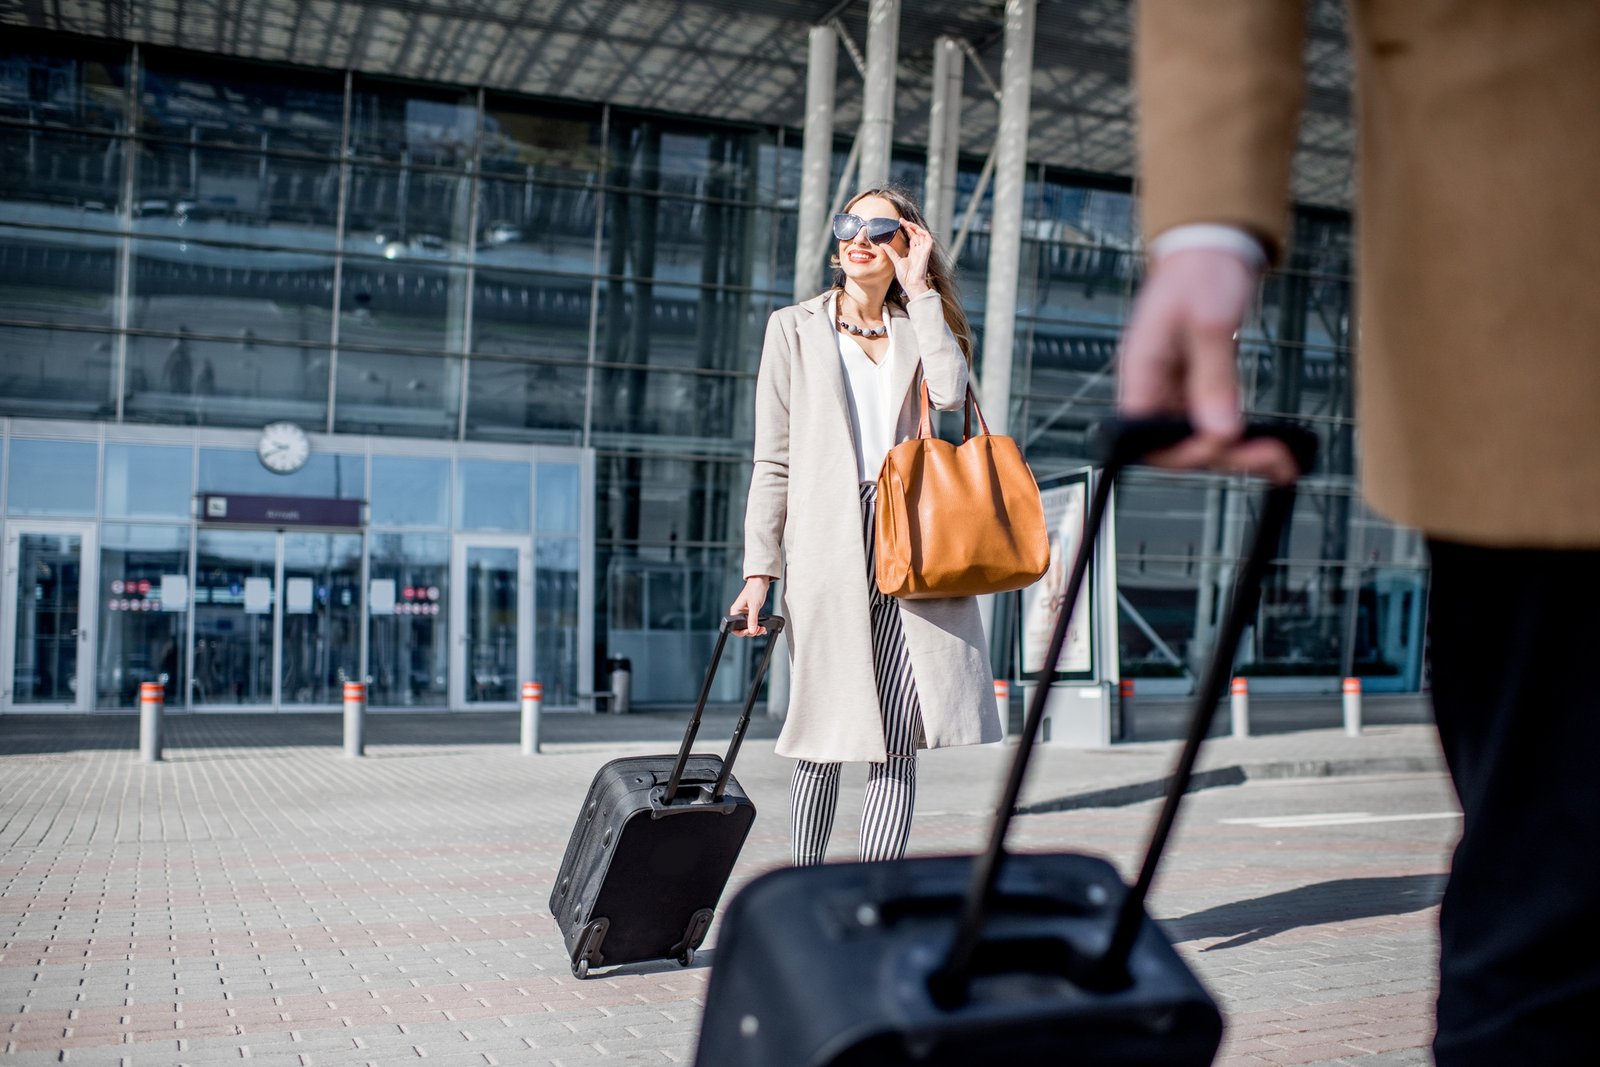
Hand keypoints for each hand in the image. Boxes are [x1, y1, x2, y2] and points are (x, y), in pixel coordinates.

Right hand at [728, 577, 771, 635]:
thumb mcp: (754, 606)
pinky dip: (758, 626)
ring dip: (756, 629)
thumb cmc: (755, 589)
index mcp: (735, 611)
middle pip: (742, 628)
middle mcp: (739, 613)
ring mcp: (745, 613)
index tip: (750, 632)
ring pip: (748, 626)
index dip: (742, 632)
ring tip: (762, 628)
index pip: (734, 627)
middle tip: (759, 630)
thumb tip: (751, 630)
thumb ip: (753, 619)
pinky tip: (763, 627)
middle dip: (751, 631)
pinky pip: (753, 622)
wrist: (760, 581)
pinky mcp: (751, 612)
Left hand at [883, 219, 934, 297]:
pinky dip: (923, 233)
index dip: (907, 229)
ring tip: (907, 223)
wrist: (912, 284)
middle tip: (901, 220)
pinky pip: (928, 239)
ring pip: (923, 234)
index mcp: (913, 252)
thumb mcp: (896, 261)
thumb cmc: (906, 276)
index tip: (900, 222)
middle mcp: (919, 250)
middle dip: (910, 226)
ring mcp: (923, 251)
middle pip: (916, 234)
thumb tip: (882, 244)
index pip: (912, 237)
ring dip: (916, 227)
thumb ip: (891, 252)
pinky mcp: (927, 252)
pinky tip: (915, 229)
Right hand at [1117, 247, 1297, 483]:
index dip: (1183, 450)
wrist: (1212, 246)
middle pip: (1176, 446)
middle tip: (1272, 457)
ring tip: (1282, 459)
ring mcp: (1174, 390)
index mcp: (1140, 371)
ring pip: (1199, 440)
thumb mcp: (1211, 323)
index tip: (1226, 442)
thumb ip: (1214, 380)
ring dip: (1239, 454)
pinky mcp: (1196, 388)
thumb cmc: (1201, 271)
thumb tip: (1222, 433)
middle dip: (1224, 456)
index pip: (1145, 437)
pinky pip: (1214, 425)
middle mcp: (1152, 388)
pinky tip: (1272, 446)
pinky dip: (1243, 439)